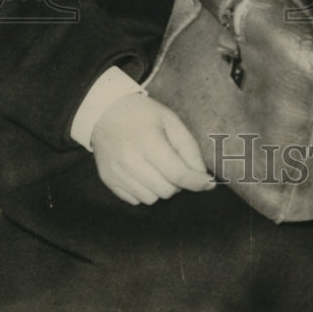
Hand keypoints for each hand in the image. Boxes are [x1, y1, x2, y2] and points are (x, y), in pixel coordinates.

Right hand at [90, 92, 214, 204]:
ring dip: (161, 188)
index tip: (208, 183)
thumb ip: (188, 148)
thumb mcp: (170, 121)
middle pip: (166, 190)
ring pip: (151, 199)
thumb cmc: (142, 114)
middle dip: (178, 182)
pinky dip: (145, 191)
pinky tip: (143, 173)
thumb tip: (201, 175)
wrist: (105, 111)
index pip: (177, 174)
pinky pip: (135, 200)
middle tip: (175, 166)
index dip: (196, 182)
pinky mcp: (108, 181)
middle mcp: (130, 161)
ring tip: (157, 168)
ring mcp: (117, 173)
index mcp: (148, 142)